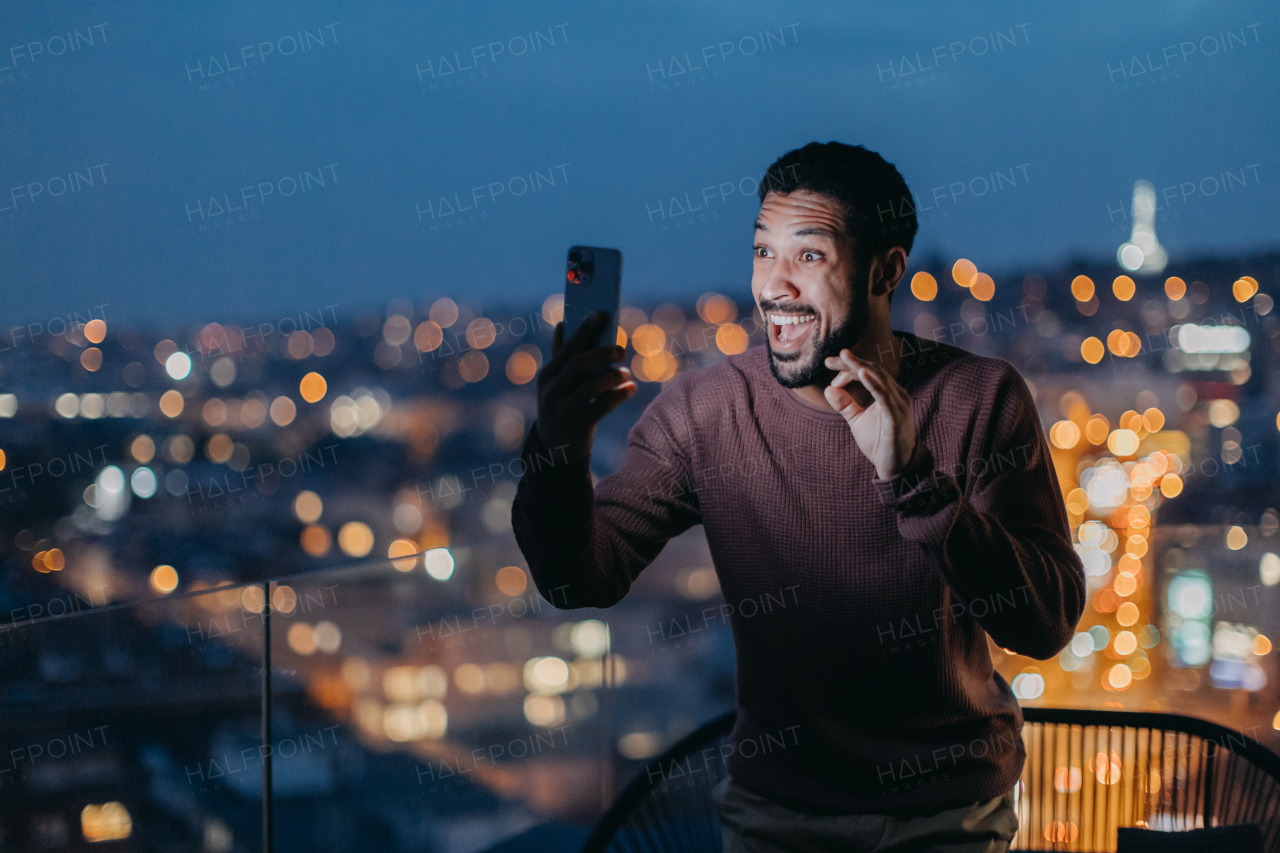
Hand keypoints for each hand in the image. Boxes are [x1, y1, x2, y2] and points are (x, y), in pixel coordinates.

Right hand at [535, 311, 636, 464]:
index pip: (566, 348)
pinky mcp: (578, 427)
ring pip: (590, 386)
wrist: (554, 449)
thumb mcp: (555, 383)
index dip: (584, 330)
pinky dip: (619, 396)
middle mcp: (552, 391)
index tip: (601, 314)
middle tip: (621, 349)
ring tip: (625, 373)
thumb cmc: (561, 406)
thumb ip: (560, 355)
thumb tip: (562, 323)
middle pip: (578, 364)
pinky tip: (631, 389)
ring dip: (613, 376)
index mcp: (547, 375)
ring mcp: (563, 410)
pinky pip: (602, 407)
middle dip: (602, 353)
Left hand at [822, 349, 915, 479]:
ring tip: (844, 356)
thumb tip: (828, 389)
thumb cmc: (879, 442)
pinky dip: (872, 384)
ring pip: (879, 379)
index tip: (829, 366)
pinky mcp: (896, 417)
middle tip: (830, 359)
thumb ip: (845, 404)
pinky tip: (860, 374)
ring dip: (860, 367)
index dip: (848, 367)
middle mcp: (897, 394)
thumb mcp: (857, 421)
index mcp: (889, 393)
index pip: (869, 372)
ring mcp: (899, 404)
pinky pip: (884, 397)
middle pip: (873, 370)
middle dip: (851, 363)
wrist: (896, 466)